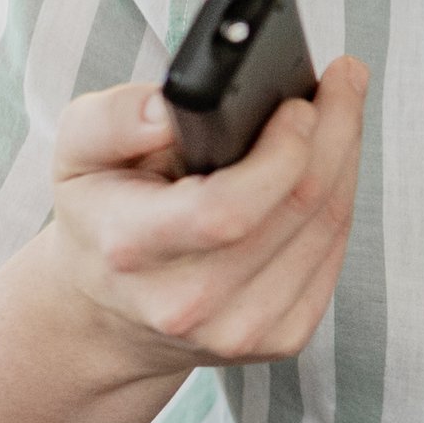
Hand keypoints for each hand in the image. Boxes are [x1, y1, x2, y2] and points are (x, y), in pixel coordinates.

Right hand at [40, 58, 368, 374]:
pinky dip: (342, 201)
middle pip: (295, 210)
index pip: (228, 209)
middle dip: (333, 134)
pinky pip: (335, 257)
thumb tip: (175, 106)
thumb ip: (115, 119)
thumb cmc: (101, 217)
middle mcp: (186, 302)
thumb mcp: (77, 152)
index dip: (281, 153)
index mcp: (132, 250)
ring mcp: (238, 330)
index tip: (300, 103)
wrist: (108, 312)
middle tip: (342, 82)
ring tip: (340, 114)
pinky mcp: (280, 340)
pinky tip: (331, 168)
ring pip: (327, 229)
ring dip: (345, 161)